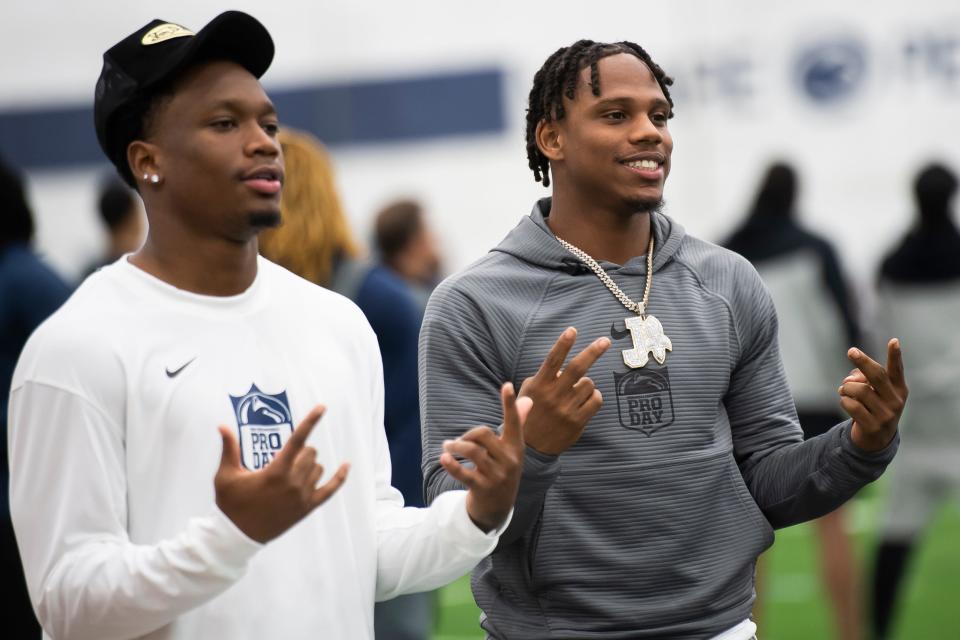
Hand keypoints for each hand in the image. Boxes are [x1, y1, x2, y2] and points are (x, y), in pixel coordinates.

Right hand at [214, 405, 349, 542]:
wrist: (237, 536)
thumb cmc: (230, 504)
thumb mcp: (226, 476)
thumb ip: (229, 449)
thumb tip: (222, 426)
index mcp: (275, 472)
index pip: (297, 440)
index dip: (310, 422)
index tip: (322, 407)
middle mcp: (293, 483)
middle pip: (310, 453)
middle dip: (300, 450)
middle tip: (283, 458)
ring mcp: (302, 496)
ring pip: (318, 468)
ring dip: (308, 465)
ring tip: (291, 472)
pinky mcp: (307, 508)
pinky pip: (330, 489)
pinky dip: (340, 477)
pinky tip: (346, 466)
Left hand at [440, 383, 531, 532]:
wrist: (498, 508)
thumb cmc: (503, 470)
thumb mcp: (513, 450)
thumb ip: (518, 424)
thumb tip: (528, 400)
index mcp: (517, 448)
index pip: (515, 422)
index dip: (510, 404)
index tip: (507, 385)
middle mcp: (509, 461)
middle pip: (483, 434)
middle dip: (467, 434)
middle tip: (456, 442)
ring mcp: (497, 476)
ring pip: (472, 451)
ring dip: (455, 447)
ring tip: (447, 448)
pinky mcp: (482, 488)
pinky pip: (463, 473)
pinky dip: (451, 464)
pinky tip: (444, 459)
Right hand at [518, 327, 610, 454]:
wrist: (532, 448)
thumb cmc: (530, 414)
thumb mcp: (528, 393)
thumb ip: (543, 378)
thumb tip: (562, 366)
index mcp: (539, 385)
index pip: (553, 360)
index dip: (563, 344)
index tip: (572, 330)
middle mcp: (553, 395)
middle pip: (577, 368)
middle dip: (592, 351)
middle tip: (605, 341)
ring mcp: (566, 409)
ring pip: (589, 384)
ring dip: (587, 384)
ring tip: (577, 392)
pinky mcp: (577, 421)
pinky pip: (596, 400)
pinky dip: (594, 397)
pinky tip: (586, 400)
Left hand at [838, 339, 907, 451]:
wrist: (876, 439)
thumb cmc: (873, 406)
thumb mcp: (873, 392)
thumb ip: (863, 380)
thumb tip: (851, 378)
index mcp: (899, 389)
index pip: (897, 370)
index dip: (895, 356)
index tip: (894, 341)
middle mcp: (896, 401)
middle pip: (877, 376)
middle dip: (863, 362)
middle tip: (851, 351)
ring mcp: (886, 415)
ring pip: (859, 389)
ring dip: (846, 387)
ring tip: (844, 390)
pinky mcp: (873, 426)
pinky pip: (851, 405)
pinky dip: (844, 400)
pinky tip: (846, 403)